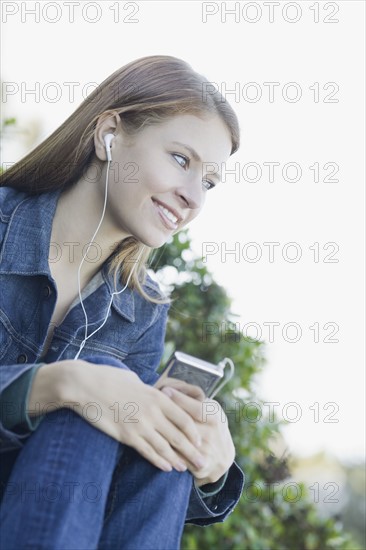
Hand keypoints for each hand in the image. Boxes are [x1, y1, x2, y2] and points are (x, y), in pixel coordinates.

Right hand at [61, 360, 206, 473]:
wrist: (85, 385)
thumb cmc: (108, 378)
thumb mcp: (134, 380)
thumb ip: (148, 391)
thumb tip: (153, 394)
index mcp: (157, 397)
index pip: (184, 418)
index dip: (194, 432)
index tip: (200, 440)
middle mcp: (152, 412)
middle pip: (179, 436)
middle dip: (192, 451)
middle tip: (203, 462)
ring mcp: (140, 425)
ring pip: (165, 447)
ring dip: (177, 460)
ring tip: (186, 468)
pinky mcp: (126, 435)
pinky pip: (147, 452)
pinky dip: (158, 461)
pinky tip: (166, 468)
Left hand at [160, 385, 235, 485]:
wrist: (222, 457)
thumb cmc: (212, 426)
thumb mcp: (211, 410)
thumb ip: (196, 399)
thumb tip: (174, 387)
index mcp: (215, 416)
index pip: (196, 407)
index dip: (180, 399)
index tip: (165, 391)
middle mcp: (212, 433)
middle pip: (185, 425)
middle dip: (167, 415)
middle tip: (151, 405)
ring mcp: (206, 451)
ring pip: (179, 441)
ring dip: (162, 433)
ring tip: (149, 423)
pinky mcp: (200, 466)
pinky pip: (177, 458)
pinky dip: (165, 451)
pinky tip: (153, 443)